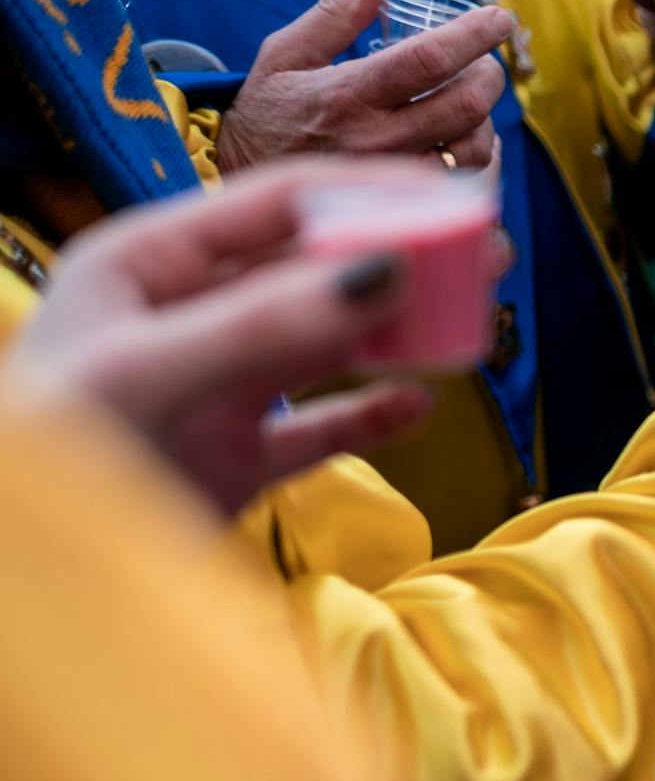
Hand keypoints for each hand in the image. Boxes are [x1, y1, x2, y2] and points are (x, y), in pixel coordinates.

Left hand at [3, 159, 439, 513]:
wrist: (27, 586)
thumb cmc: (48, 466)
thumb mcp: (149, 377)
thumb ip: (267, 326)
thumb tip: (387, 273)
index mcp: (145, 266)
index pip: (276, 205)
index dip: (369, 194)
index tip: (451, 198)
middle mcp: (184, 317)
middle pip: (312, 270)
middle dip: (399, 259)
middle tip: (482, 255)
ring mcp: (213, 389)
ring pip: (326, 343)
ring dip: (396, 332)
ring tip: (466, 323)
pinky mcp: (234, 460)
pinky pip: (318, 428)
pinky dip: (369, 416)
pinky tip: (416, 406)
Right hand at [218, 0, 513, 173]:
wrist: (242, 187)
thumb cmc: (267, 114)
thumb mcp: (285, 54)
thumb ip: (336, 12)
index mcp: (347, 95)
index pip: (428, 59)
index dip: (474, 34)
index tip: (500, 18)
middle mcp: (375, 140)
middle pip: (466, 105)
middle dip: (489, 76)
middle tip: (485, 63)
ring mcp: (393, 180)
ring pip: (473, 150)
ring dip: (486, 120)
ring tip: (470, 101)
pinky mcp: (403, 209)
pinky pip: (464, 184)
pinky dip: (476, 158)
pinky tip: (465, 139)